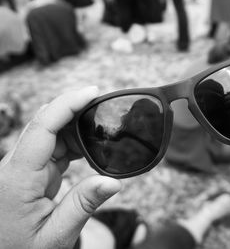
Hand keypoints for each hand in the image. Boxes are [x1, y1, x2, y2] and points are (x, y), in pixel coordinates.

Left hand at [0, 87, 121, 248]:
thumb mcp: (56, 236)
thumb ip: (84, 205)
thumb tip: (114, 183)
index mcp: (18, 179)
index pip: (43, 127)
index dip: (67, 104)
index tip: (92, 92)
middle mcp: (18, 166)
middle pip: (46, 123)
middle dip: (76, 109)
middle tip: (104, 108)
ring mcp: (24, 166)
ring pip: (51, 132)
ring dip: (77, 127)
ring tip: (100, 129)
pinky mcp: (32, 171)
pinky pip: (54, 146)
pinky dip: (74, 141)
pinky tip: (88, 147)